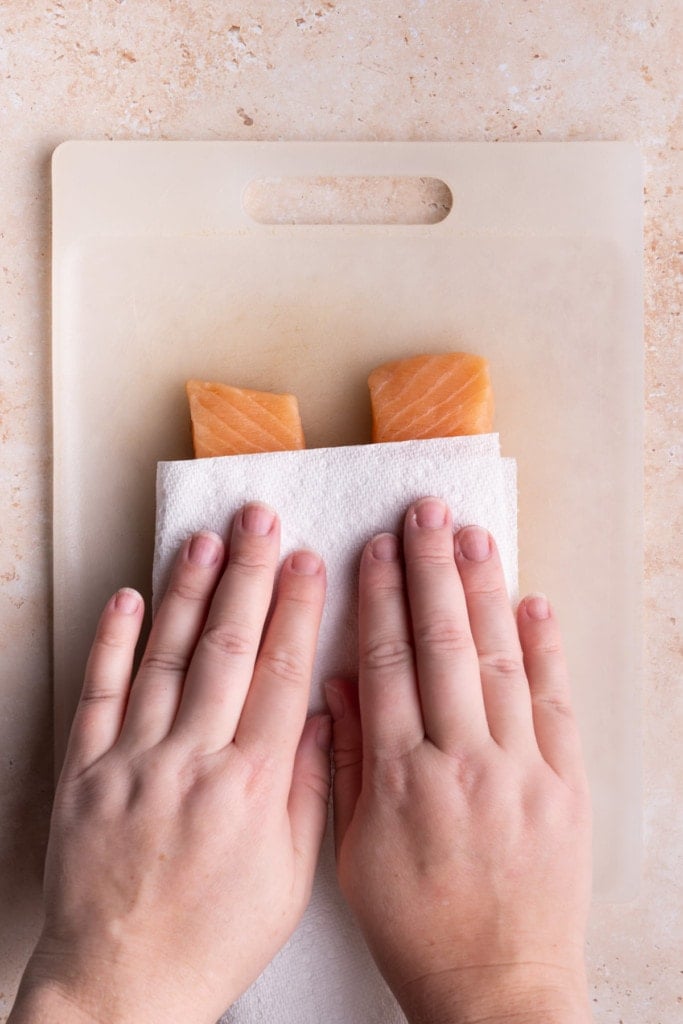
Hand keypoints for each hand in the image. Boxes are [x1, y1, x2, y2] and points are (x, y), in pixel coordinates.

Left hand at [11, 504, 329, 1023]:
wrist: (122, 986)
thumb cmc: (213, 937)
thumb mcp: (289, 878)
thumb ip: (311, 790)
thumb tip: (323, 714)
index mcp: (253, 786)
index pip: (283, 675)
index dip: (298, 610)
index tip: (309, 562)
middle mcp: (194, 761)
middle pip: (229, 649)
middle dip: (249, 576)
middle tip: (261, 521)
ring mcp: (135, 761)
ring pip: (167, 659)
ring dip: (189, 594)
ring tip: (206, 541)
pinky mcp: (86, 772)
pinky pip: (99, 694)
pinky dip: (113, 643)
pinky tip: (129, 598)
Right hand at [328, 498, 592, 1023]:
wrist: (498, 988)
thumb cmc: (417, 927)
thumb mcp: (354, 854)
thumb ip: (343, 764)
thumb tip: (338, 687)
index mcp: (399, 779)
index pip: (385, 664)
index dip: (379, 599)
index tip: (375, 549)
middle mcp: (460, 763)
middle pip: (442, 645)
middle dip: (431, 570)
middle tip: (425, 514)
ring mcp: (520, 771)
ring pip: (499, 661)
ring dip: (484, 592)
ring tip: (473, 536)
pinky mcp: (566, 787)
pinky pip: (555, 705)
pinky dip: (545, 650)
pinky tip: (533, 603)